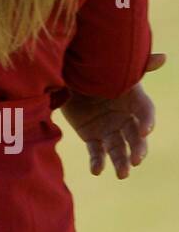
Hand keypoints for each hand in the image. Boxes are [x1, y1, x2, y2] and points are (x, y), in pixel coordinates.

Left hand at [59, 52, 165, 178]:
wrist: (68, 75)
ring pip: (118, 149)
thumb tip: (164, 57)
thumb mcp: (116, 68)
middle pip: (135, 136)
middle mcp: (125, 118)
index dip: (147, 122)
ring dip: (121, 162)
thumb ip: (139, 65)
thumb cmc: (96, 69)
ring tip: (122, 174)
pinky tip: (96, 170)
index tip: (145, 131)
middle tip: (136, 160)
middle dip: (138, 148)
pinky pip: (96, 152)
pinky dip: (97, 162)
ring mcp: (109, 129)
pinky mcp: (92, 137)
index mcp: (133, 101)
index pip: (146, 113)